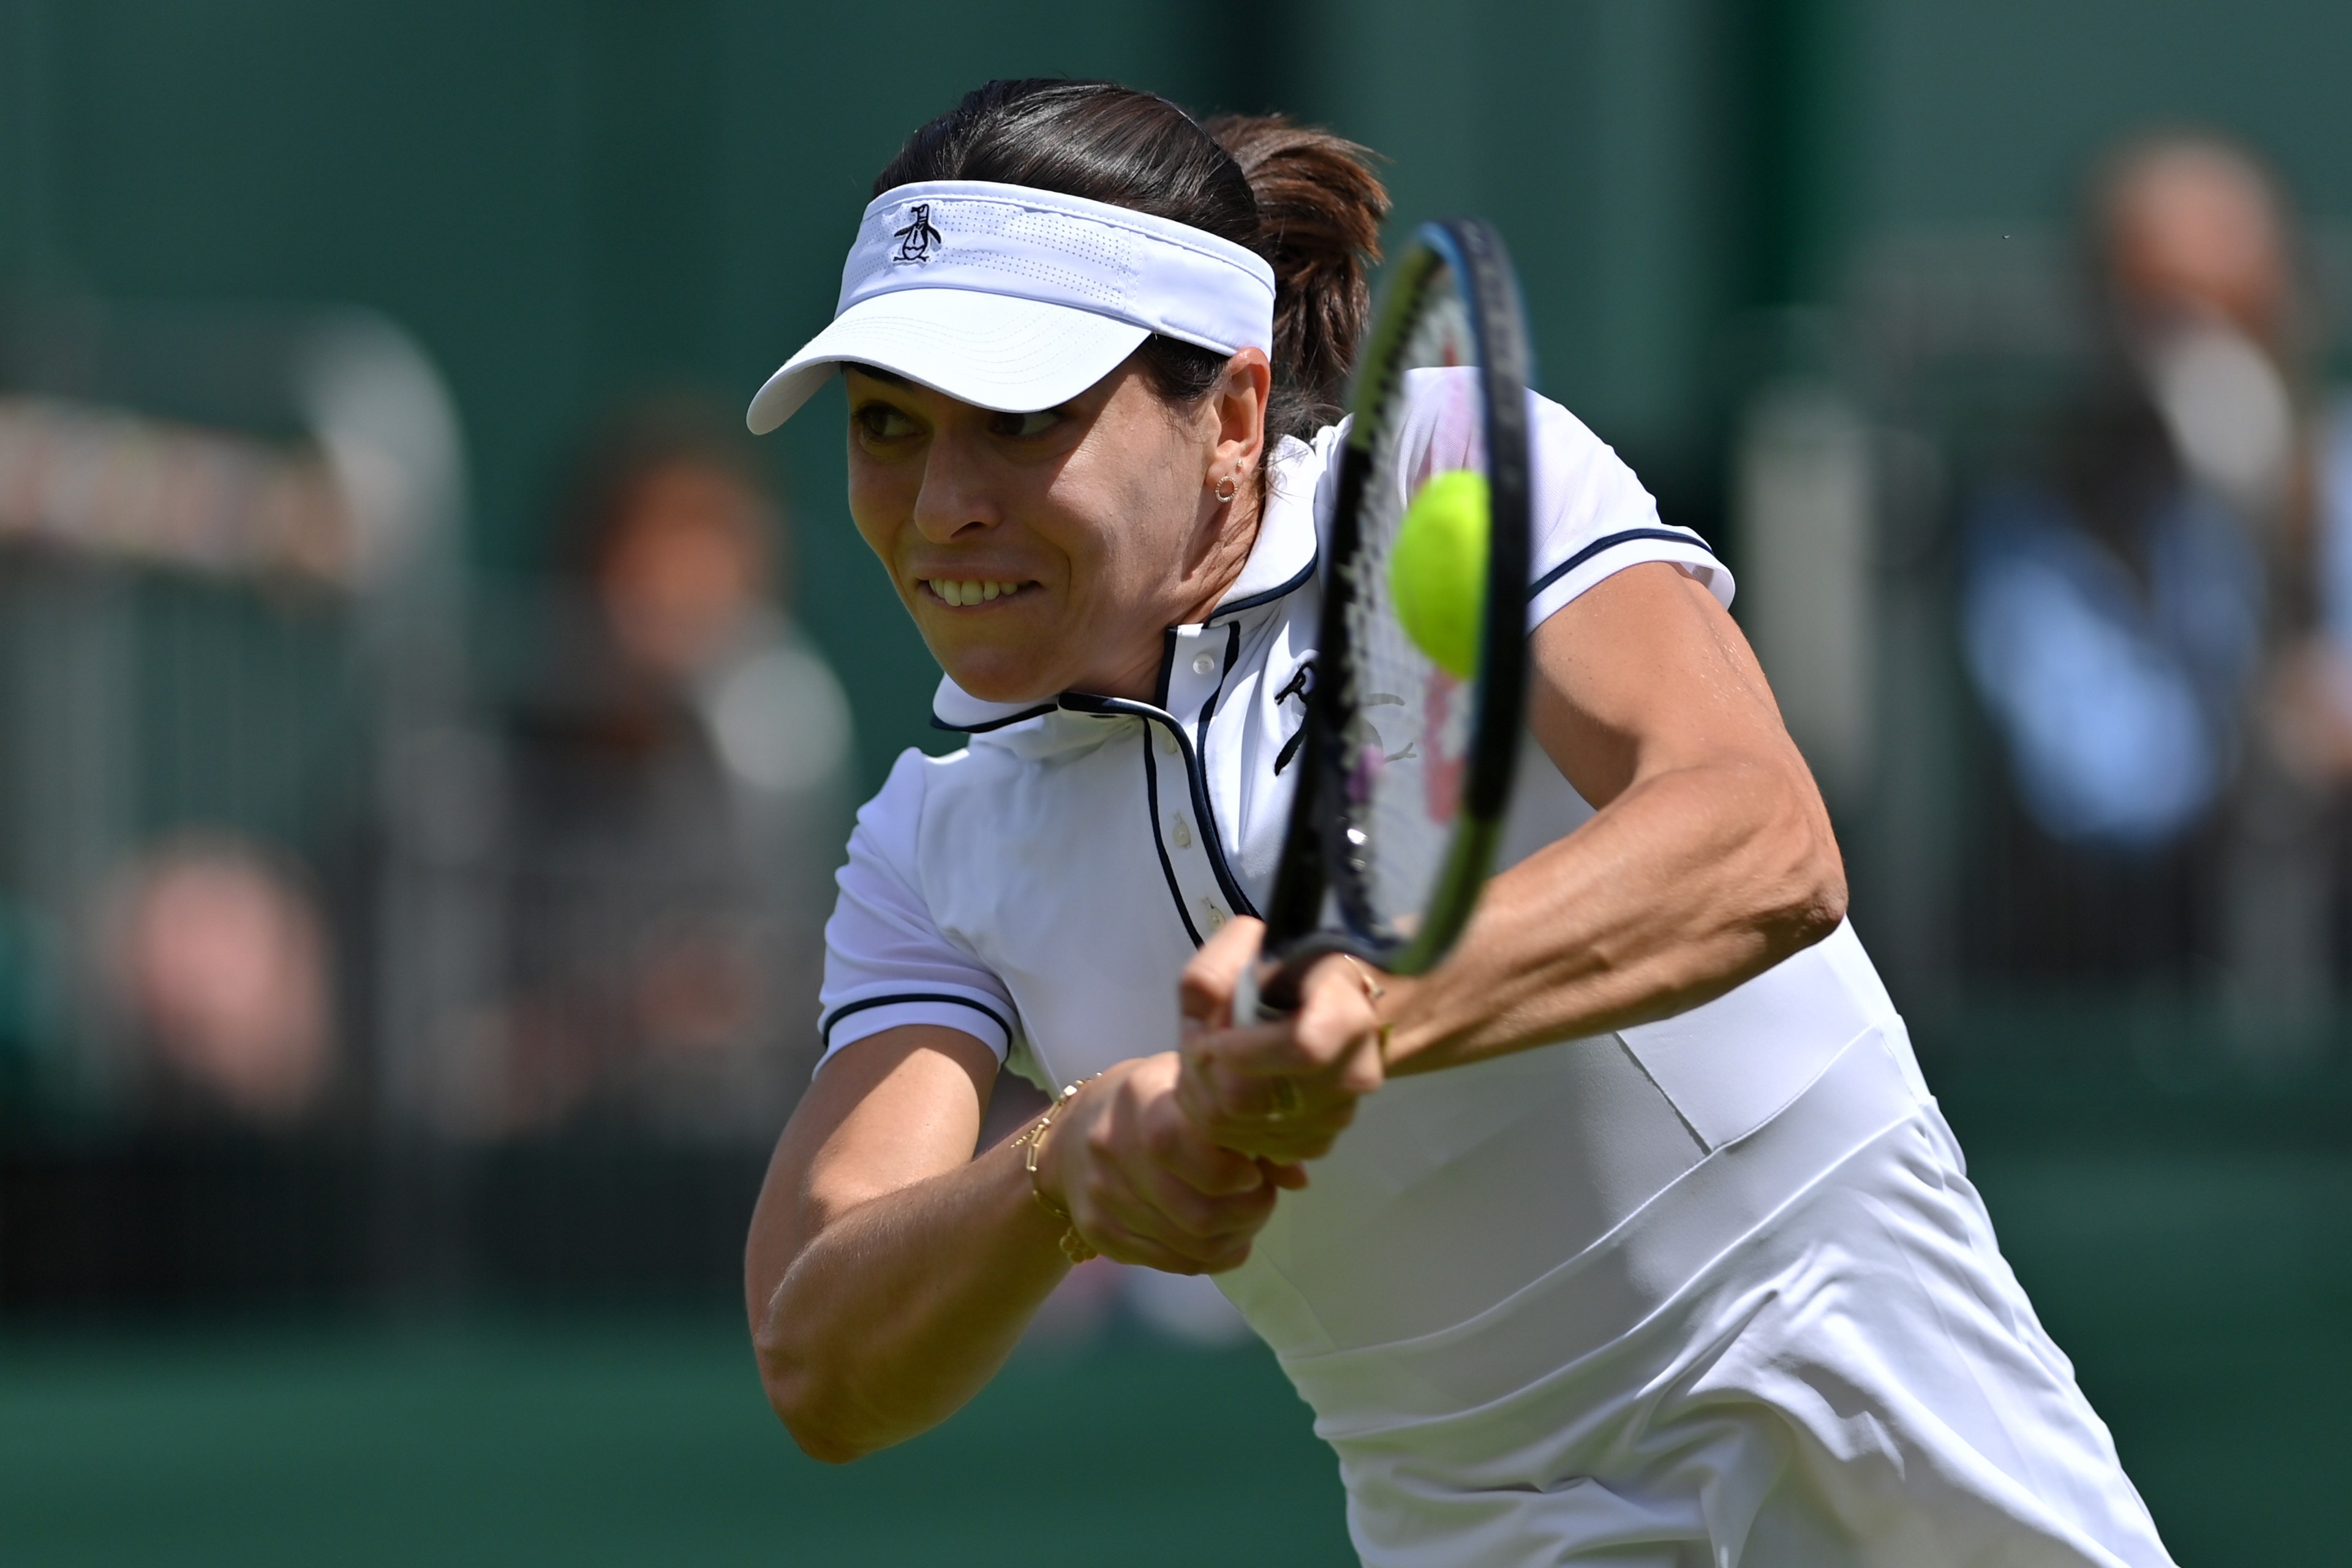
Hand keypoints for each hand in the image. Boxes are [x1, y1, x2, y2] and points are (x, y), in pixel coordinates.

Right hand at [1032, 1053, 1295, 1274]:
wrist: (1075, 1132)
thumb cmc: (1156, 1102)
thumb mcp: (1196, 1091)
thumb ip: (1247, 1125)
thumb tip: (1297, 1177)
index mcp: (1141, 1097)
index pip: (1189, 1149)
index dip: (1236, 1172)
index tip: (1255, 1170)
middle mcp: (1112, 1145)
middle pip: (1199, 1213)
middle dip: (1249, 1214)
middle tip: (1261, 1198)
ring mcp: (1102, 1194)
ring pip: (1190, 1247)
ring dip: (1234, 1239)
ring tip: (1245, 1217)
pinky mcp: (1099, 1231)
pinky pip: (1170, 1262)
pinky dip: (1208, 1258)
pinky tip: (1220, 1237)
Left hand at [1175, 917, 1388, 1164]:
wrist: (1329, 1010)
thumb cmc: (1285, 975)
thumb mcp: (1243, 954)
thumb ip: (1214, 976)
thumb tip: (1205, 1028)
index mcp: (1346, 1016)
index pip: (1302, 1049)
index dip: (1243, 1052)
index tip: (1214, 1039)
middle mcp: (1352, 1073)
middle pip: (1248, 1100)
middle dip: (1203, 1074)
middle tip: (1197, 1047)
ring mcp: (1336, 1115)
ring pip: (1237, 1129)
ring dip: (1203, 1098)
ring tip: (1209, 1064)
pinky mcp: (1317, 1143)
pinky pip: (1248, 1147)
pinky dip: (1222, 1122)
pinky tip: (1228, 1089)